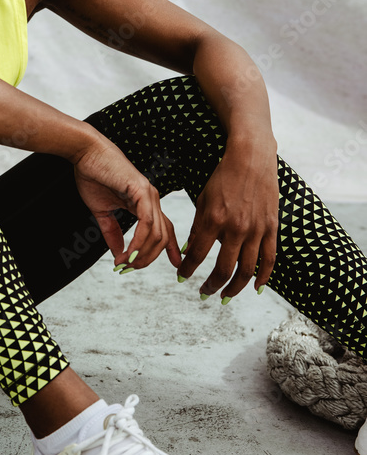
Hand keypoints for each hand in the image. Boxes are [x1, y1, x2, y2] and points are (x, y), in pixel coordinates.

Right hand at [72, 137, 181, 269]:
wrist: (85, 153)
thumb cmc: (92, 175)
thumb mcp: (102, 210)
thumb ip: (111, 231)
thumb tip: (118, 252)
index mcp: (145, 202)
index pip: (164, 229)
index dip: (170, 248)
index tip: (175, 265)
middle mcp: (151, 198)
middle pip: (162, 237)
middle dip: (148, 258)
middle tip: (130, 268)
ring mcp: (149, 194)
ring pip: (157, 233)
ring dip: (142, 253)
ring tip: (126, 263)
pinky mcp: (141, 190)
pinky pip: (146, 222)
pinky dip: (139, 241)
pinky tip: (129, 251)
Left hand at [177, 138, 278, 297]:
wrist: (251, 159)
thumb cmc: (223, 178)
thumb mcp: (203, 200)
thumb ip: (198, 229)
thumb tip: (189, 252)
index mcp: (214, 220)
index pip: (197, 256)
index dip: (188, 270)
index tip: (182, 278)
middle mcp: (236, 228)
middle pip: (223, 270)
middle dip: (211, 286)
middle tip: (204, 293)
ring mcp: (257, 230)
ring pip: (247, 271)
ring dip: (234, 288)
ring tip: (225, 295)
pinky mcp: (272, 228)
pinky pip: (269, 260)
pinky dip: (263, 278)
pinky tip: (255, 288)